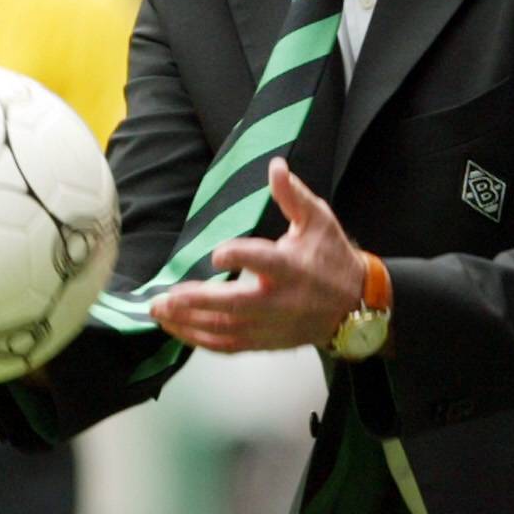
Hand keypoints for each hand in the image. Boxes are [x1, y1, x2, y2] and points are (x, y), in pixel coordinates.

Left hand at [149, 158, 362, 352]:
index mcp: (292, 268)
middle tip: (164, 297)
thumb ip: (293, 195)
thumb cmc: (332, 258)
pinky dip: (200, 340)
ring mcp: (271, 326)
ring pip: (225, 330)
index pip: (263, 262)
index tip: (216, 254)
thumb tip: (275, 166)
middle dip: (197, 302)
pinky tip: (177, 329)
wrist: (355, 306)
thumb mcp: (318, 221)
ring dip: (189, 324)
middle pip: (234, 306)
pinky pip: (228, 347)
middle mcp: (280, 301)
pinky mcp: (265, 342)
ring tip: (159, 312)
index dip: (239, 258)